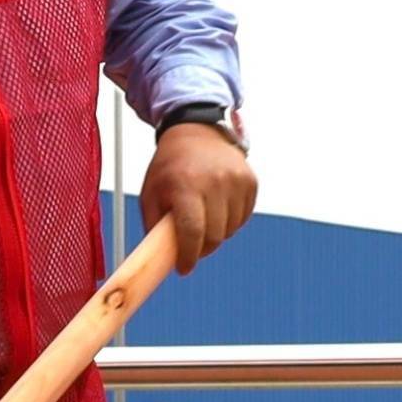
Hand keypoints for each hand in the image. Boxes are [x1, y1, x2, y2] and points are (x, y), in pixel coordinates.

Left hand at [139, 114, 257, 268]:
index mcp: (185, 185)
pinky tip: (217, 207)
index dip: (188, 257)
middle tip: (191, 247)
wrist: (197, 132)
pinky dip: (230, 221)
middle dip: (201, 249)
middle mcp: (214, 182)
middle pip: (214, 237)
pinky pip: (243, 218)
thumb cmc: (170, 167)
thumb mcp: (151, 193)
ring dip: (216, 234)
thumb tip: (160, 259)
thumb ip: (154, 226)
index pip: (192, 232)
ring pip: (230, 230)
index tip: (183, 269)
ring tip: (203, 218)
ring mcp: (236, 180)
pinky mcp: (250, 181)